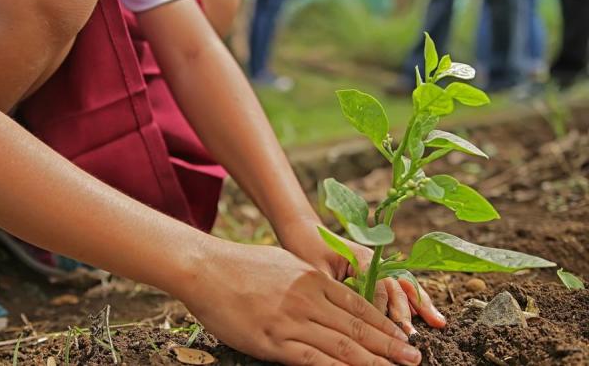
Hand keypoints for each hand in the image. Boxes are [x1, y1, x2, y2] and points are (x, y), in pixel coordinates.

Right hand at [179, 242, 422, 365]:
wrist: (205, 268)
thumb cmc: (240, 265)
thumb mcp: (284, 264)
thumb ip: (308, 281)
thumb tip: (327, 294)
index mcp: (313, 280)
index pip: (359, 306)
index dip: (385, 324)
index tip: (404, 337)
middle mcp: (309, 300)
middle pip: (359, 328)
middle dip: (390, 346)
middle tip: (415, 359)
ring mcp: (292, 322)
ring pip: (343, 347)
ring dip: (374, 361)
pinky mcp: (273, 341)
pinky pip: (313, 360)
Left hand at [279, 222, 446, 334]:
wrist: (304, 231)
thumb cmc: (306, 249)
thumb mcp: (315, 271)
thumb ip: (333, 289)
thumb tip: (344, 316)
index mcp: (361, 257)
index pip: (378, 287)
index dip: (382, 309)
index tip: (385, 330)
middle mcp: (375, 260)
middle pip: (396, 287)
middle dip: (405, 312)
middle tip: (411, 335)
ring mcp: (378, 265)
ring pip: (404, 286)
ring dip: (420, 305)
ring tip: (438, 323)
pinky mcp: (376, 272)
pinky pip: (399, 287)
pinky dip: (414, 300)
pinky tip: (429, 315)